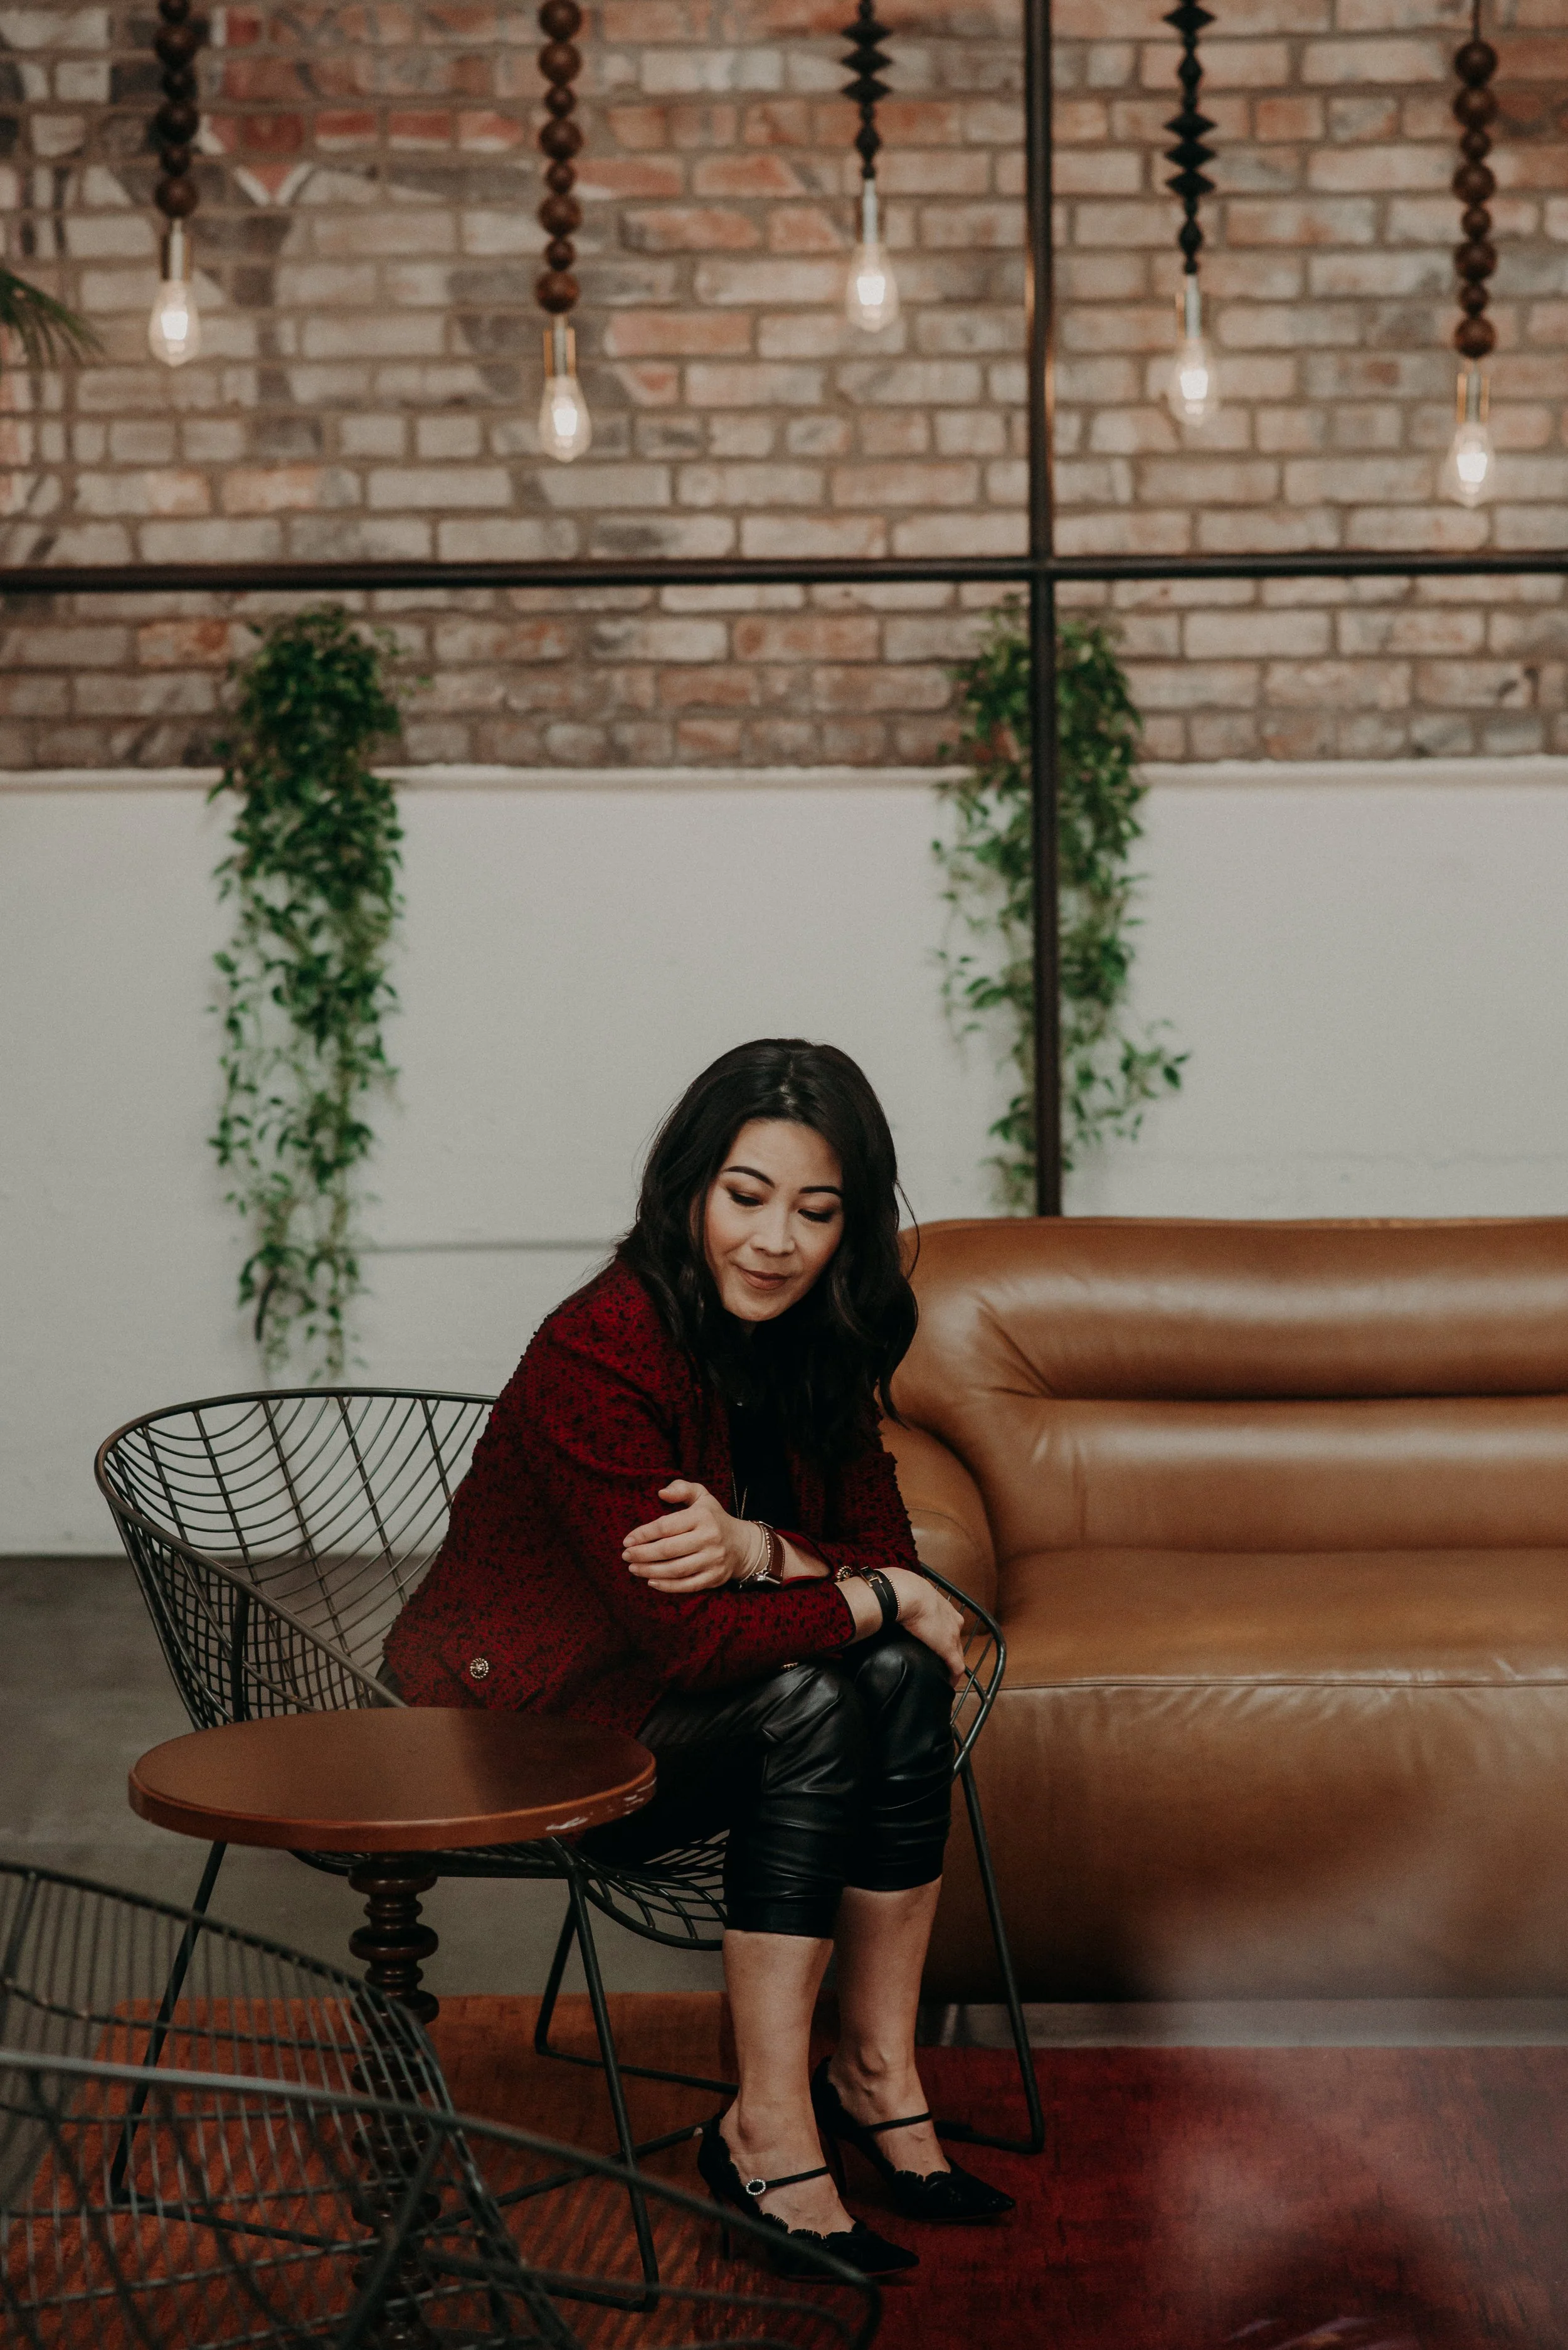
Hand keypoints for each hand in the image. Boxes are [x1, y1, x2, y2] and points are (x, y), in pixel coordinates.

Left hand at [623, 1480, 760, 1593]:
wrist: (743, 1544)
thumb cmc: (713, 1518)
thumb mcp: (702, 1496)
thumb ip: (682, 1488)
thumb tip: (661, 1493)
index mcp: (702, 1516)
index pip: (666, 1526)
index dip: (644, 1534)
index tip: (627, 1540)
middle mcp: (709, 1538)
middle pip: (668, 1550)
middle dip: (642, 1554)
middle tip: (626, 1555)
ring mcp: (713, 1560)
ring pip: (675, 1570)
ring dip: (650, 1571)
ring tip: (633, 1568)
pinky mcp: (715, 1577)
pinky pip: (687, 1585)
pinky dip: (667, 1586)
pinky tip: (651, 1581)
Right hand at [883, 1567, 968, 1687]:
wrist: (908, 1595)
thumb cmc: (905, 1592)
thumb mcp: (911, 1596)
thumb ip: (908, 1603)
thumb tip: (894, 1605)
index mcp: (945, 1609)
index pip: (950, 1627)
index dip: (945, 1638)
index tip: (937, 1647)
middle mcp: (954, 1621)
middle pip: (957, 1641)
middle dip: (951, 1653)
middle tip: (940, 1664)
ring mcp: (953, 1635)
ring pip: (958, 1654)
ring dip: (951, 1665)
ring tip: (943, 1675)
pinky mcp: (948, 1648)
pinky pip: (956, 1667)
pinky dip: (953, 1677)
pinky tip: (948, 1684)